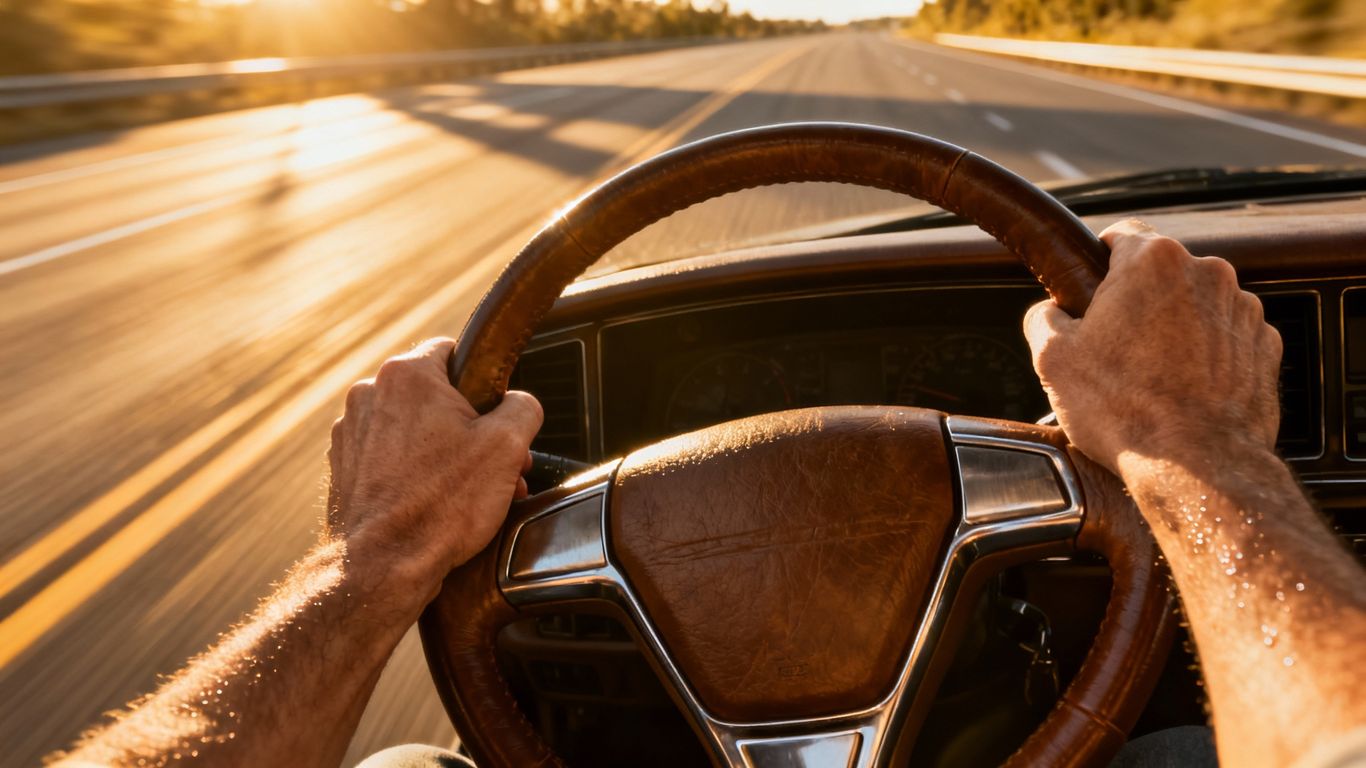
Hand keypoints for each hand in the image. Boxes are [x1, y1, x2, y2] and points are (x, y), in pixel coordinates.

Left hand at [327, 337, 541, 596]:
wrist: (382, 566)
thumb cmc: (440, 506)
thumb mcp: (508, 446)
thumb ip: (523, 407)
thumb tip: (520, 403)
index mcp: (407, 375)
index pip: (455, 352)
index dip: (486, 383)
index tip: (498, 415)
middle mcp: (369, 395)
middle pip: (436, 397)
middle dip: (472, 429)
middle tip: (496, 467)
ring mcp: (351, 432)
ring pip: (415, 430)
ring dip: (447, 454)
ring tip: (471, 493)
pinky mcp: (344, 468)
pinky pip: (391, 458)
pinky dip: (416, 473)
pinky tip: (439, 505)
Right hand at [1023, 219, 1281, 474]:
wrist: (1196, 466)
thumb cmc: (1124, 410)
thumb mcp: (1052, 359)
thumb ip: (1043, 317)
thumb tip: (1049, 312)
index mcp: (1153, 261)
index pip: (1121, 235)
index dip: (1098, 262)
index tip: (1089, 290)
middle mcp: (1207, 272)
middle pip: (1160, 273)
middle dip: (1137, 302)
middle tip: (1112, 347)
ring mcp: (1243, 310)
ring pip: (1195, 304)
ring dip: (1173, 328)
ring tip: (1149, 376)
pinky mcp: (1265, 347)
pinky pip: (1225, 337)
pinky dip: (1206, 355)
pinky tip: (1182, 389)